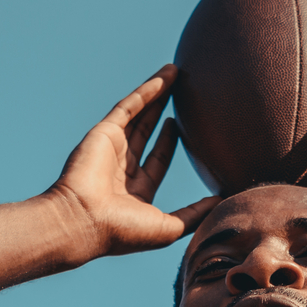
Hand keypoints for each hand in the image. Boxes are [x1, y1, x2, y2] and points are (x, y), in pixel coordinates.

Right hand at [45, 64, 216, 255]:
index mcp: (133, 191)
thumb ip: (195, 213)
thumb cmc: (122, 233)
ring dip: (157, 94)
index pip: (156, 161)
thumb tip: (223, 201)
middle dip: (163, 112)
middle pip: (147, 132)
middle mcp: (120, 168)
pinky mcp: (105, 132)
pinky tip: (166, 77)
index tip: (185, 127)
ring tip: (176, 73)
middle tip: (183, 94)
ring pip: (139, 114)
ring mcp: (111, 148)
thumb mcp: (169, 228)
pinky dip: (147, 91)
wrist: (83, 222)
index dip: (170, 143)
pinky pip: (130, 106)